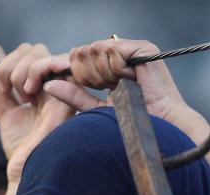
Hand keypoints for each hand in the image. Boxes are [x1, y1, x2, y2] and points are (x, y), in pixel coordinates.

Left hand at [0, 43, 75, 182]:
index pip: (30, 56)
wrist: (27, 172)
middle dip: (14, 64)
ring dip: (22, 69)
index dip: (11, 63)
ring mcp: (63, 91)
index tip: (3, 88)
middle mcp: (56, 89)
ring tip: (21, 94)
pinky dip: (37, 69)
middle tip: (10, 89)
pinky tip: (29, 93)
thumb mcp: (5, 113)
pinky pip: (56, 66)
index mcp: (44, 92)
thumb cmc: (21, 149)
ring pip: (42, 53)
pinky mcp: (68, 95)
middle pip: (36, 49)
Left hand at [29, 38, 205, 136]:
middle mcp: (121, 56)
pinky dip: (113, 67)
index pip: (80, 59)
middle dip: (88, 73)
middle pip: (84, 51)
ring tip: (117, 86)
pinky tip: (125, 79)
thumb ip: (74, 95)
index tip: (96, 90)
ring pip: (95, 48)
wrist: (160, 130)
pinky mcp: (143, 48)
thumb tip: (48, 84)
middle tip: (106, 87)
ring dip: (101, 72)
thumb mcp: (96, 110)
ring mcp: (132, 51)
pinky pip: (111, 48)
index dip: (79, 74)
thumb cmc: (132, 126)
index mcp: (110, 68)